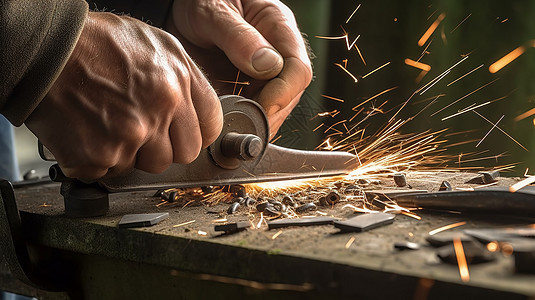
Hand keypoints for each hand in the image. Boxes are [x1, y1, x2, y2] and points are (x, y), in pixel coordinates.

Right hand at [25, 12, 222, 180]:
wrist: (44, 49)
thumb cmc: (95, 42)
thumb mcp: (156, 45)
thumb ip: (183, 79)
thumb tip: (195, 109)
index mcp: (178, 82)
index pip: (209, 128)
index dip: (197, 134)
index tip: (185, 135)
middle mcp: (160, 110)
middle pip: (182, 155)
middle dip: (165, 147)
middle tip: (142, 131)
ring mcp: (130, 136)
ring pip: (147, 167)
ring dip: (132, 154)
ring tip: (111, 125)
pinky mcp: (100, 156)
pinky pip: (110, 174)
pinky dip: (98, 160)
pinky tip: (90, 133)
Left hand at [167, 0, 311, 137]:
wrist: (177, 8)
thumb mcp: (212, 11)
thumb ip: (238, 36)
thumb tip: (268, 65)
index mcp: (278, 26)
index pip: (298, 70)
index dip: (283, 94)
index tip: (259, 107)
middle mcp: (277, 51)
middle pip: (290, 94)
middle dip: (268, 114)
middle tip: (240, 126)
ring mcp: (262, 72)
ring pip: (274, 108)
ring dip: (255, 122)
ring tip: (230, 127)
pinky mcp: (246, 87)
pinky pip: (252, 111)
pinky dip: (240, 122)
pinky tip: (224, 125)